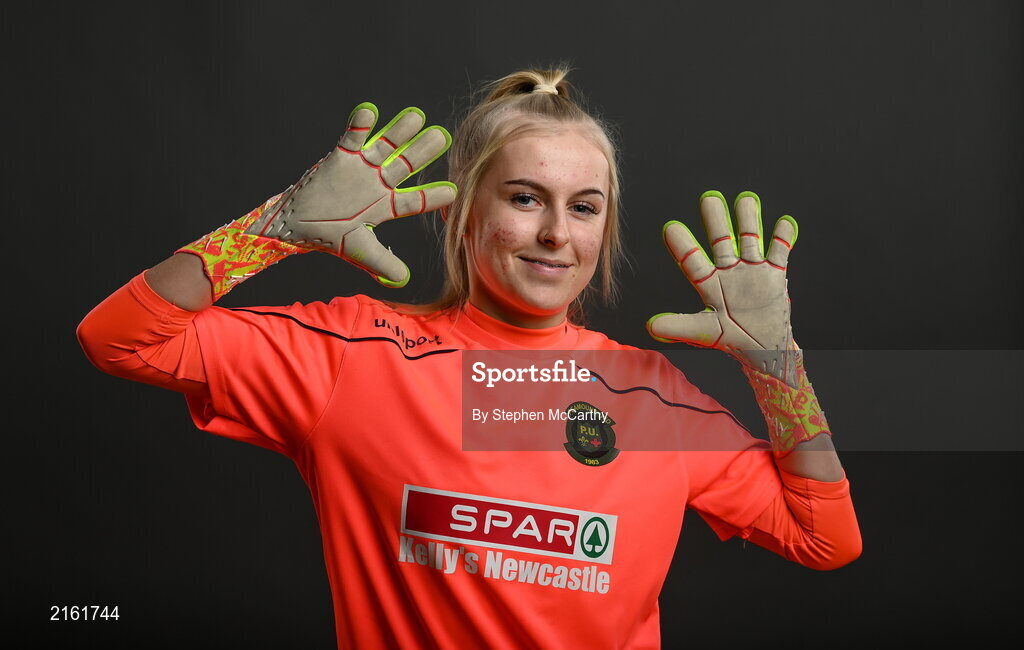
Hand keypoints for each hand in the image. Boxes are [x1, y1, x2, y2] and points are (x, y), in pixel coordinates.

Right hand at [245, 102, 456, 286]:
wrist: (299, 224)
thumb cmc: (331, 237)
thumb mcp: (359, 251)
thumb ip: (382, 263)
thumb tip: (404, 280)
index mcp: (387, 207)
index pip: (414, 201)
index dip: (431, 197)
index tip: (453, 192)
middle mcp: (379, 184)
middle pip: (405, 166)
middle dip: (422, 152)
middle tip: (442, 138)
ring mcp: (362, 168)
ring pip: (384, 147)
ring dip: (399, 133)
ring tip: (416, 117)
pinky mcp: (341, 156)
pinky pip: (352, 138)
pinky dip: (359, 125)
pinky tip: (370, 112)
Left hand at [646, 191, 800, 385]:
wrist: (763, 345)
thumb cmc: (731, 338)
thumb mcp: (704, 332)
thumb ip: (679, 327)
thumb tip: (650, 326)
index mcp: (708, 283)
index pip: (692, 261)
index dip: (682, 246)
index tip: (670, 228)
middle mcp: (728, 270)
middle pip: (721, 241)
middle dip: (716, 221)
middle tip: (708, 198)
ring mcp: (752, 269)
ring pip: (750, 238)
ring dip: (748, 220)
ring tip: (746, 200)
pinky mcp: (775, 273)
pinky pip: (780, 251)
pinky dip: (782, 237)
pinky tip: (784, 222)